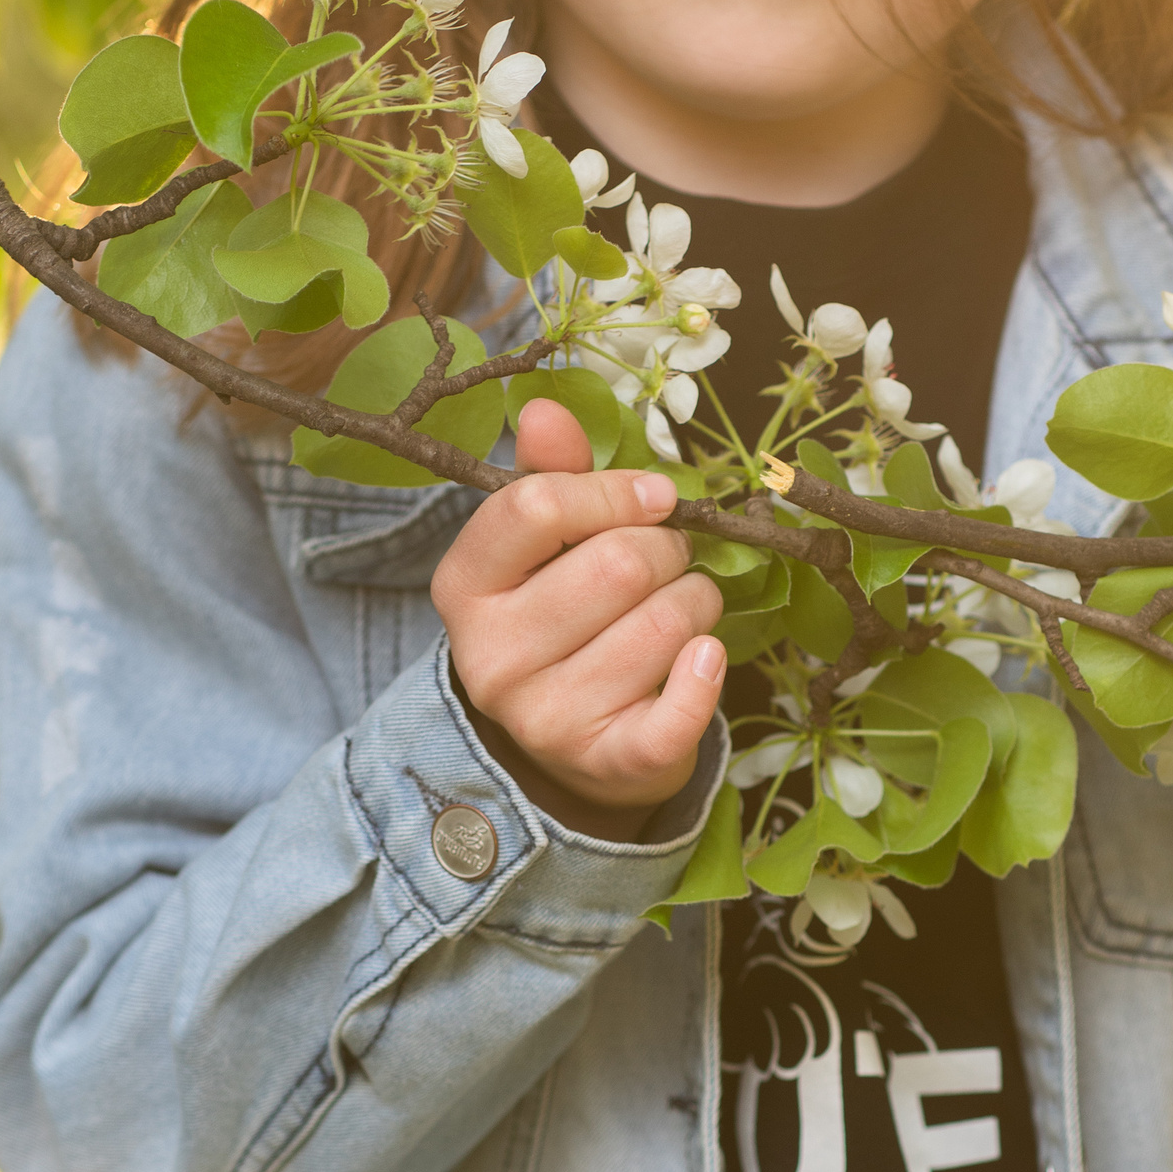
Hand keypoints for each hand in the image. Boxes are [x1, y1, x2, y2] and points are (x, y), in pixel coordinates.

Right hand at [430, 399, 727, 841]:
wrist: (578, 744)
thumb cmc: (569, 619)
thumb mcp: (548, 546)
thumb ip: (552, 475)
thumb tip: (544, 408)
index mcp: (465, 586)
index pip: (535, 507)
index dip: (612, 491)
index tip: (655, 497)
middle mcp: (492, 657)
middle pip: (616, 564)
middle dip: (668, 551)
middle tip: (671, 563)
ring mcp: (545, 717)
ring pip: (664, 623)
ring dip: (697, 603)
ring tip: (681, 612)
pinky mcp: (607, 763)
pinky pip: (680, 710)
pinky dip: (707, 673)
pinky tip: (705, 657)